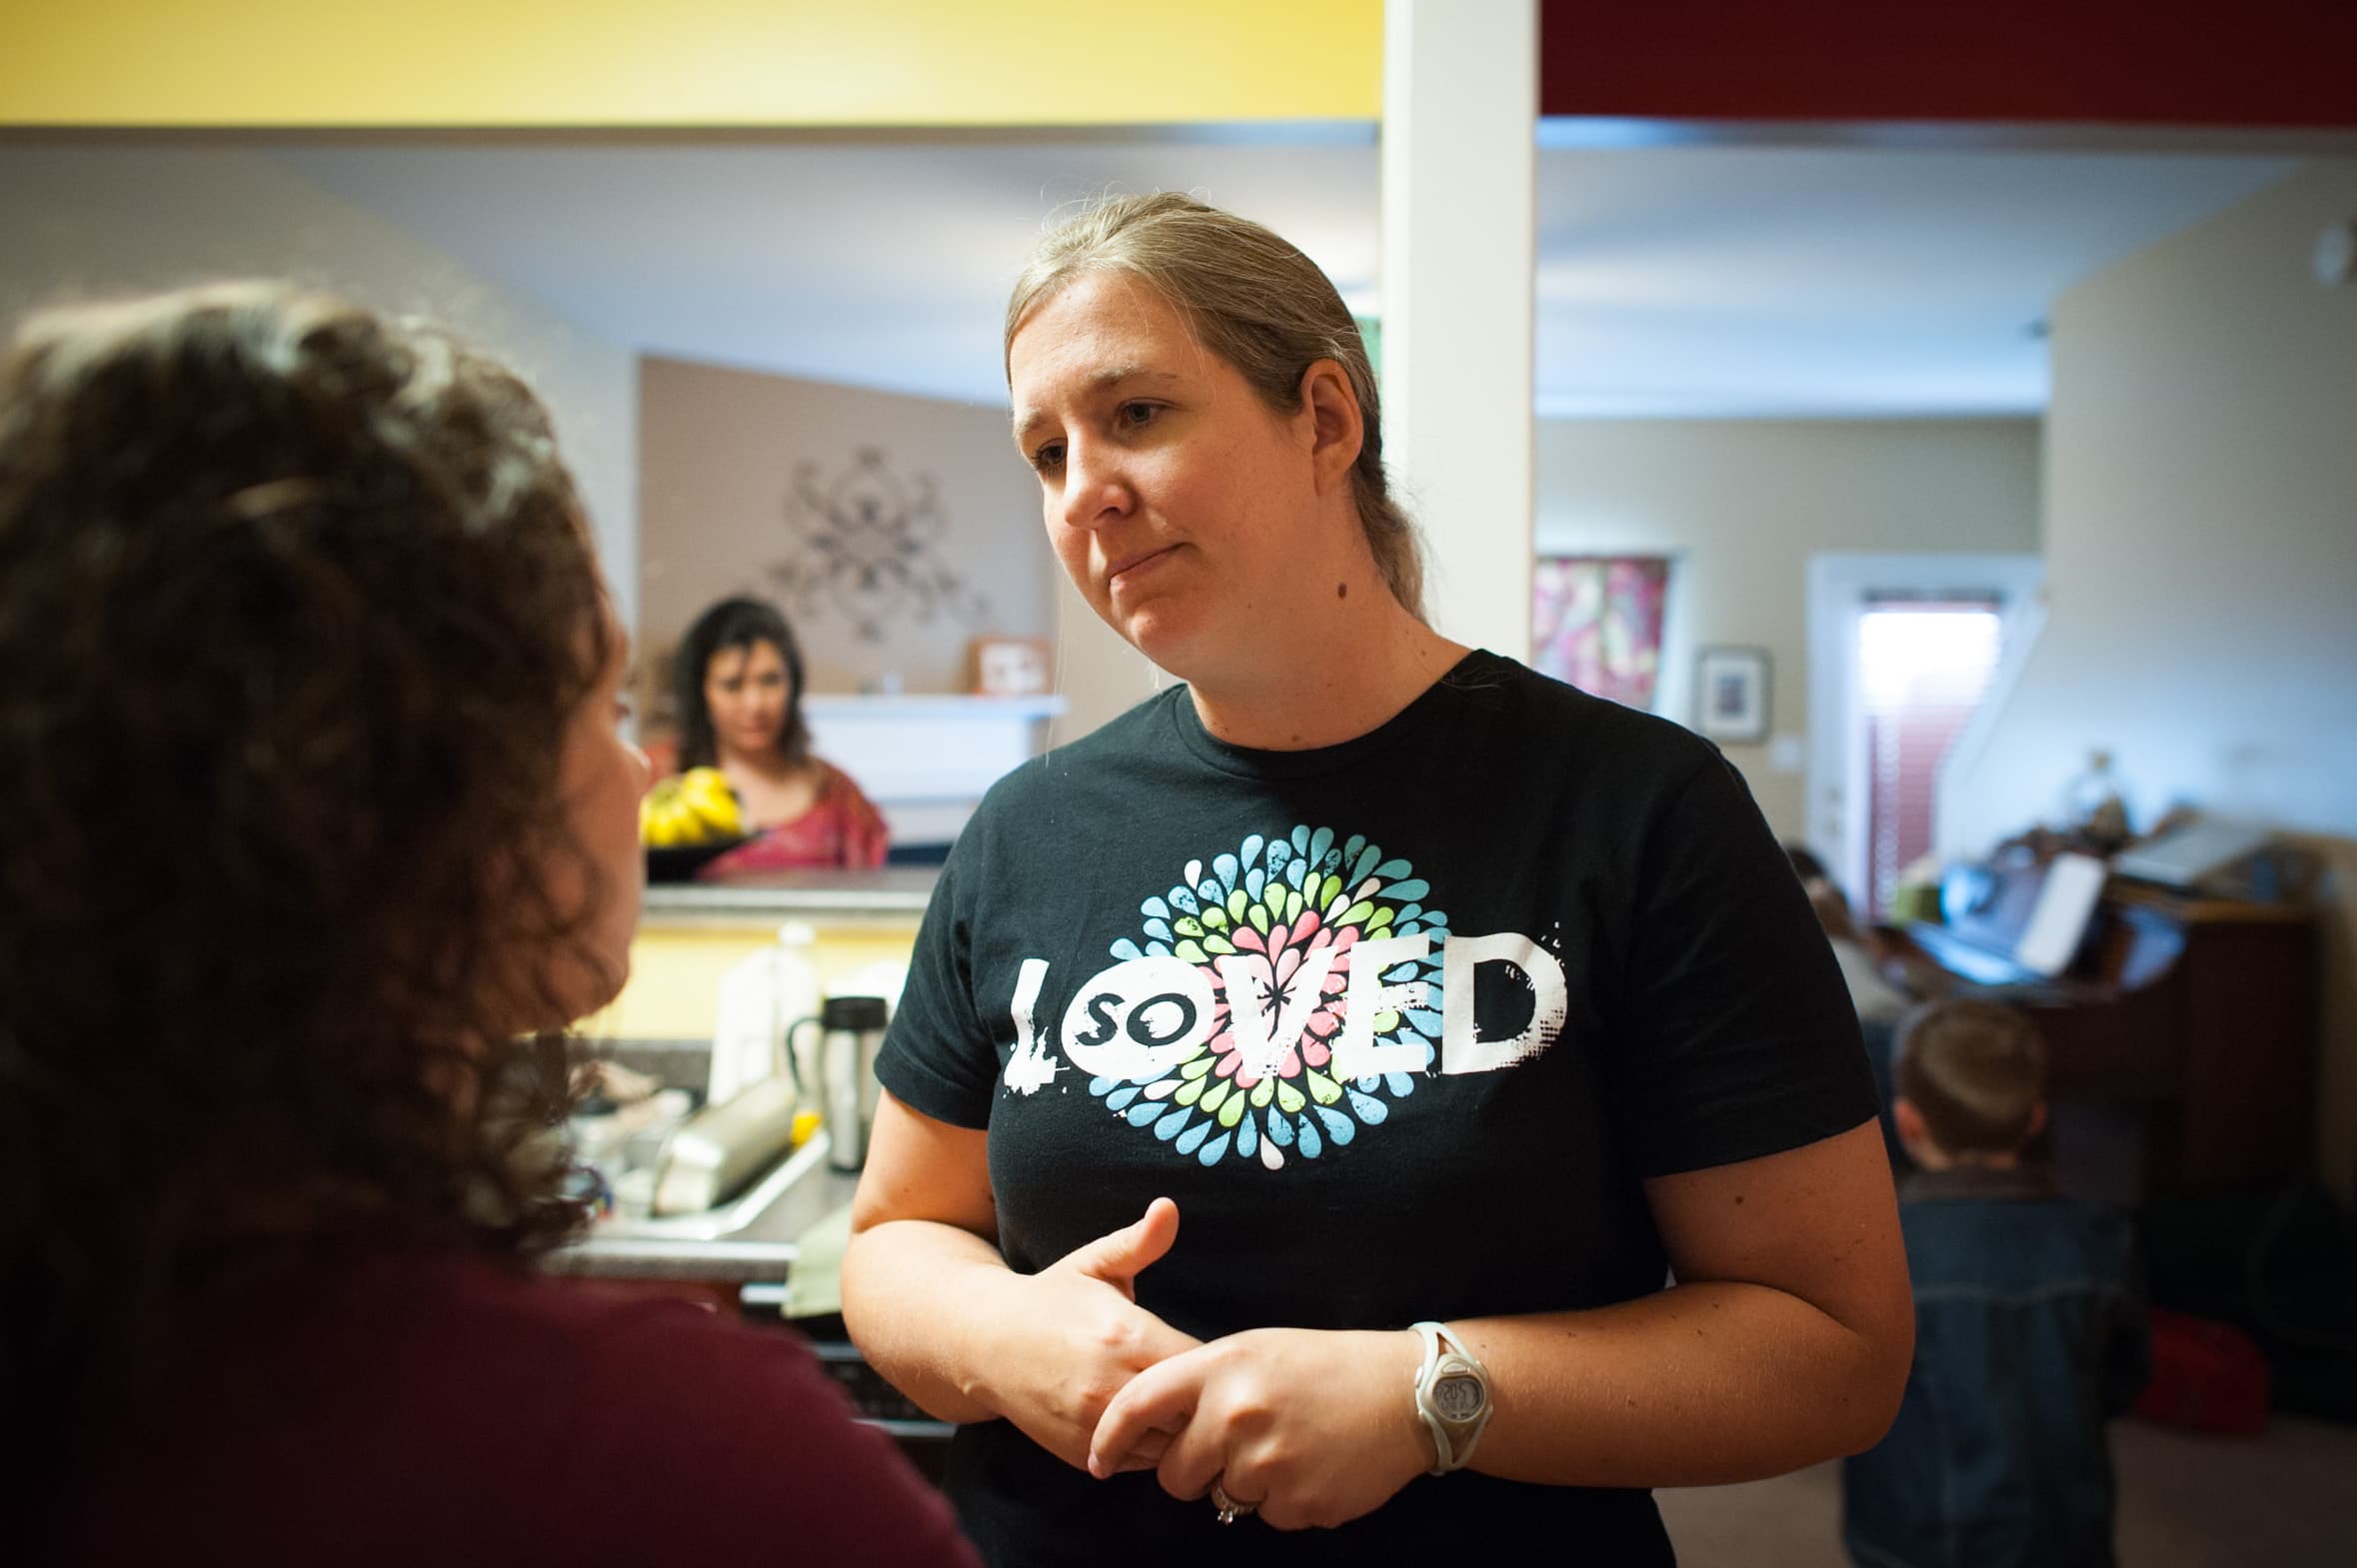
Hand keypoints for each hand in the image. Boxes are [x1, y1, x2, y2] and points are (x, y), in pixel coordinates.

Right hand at [983, 1197, 1201, 1472]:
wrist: (985, 1345)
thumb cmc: (1049, 1298)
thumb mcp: (1093, 1264)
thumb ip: (1139, 1242)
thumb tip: (1170, 1207)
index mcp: (1126, 1336)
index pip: (1201, 1362)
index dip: (1213, 1360)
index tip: (1214, 1352)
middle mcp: (1111, 1386)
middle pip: (1190, 1408)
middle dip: (1201, 1397)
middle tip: (1203, 1382)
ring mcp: (1094, 1426)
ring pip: (1168, 1444)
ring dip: (1178, 1426)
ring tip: (1177, 1402)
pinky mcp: (1082, 1454)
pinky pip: (1139, 1462)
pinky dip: (1150, 1446)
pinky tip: (1147, 1420)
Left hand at [1088, 1327, 1430, 1530]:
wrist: (1405, 1394)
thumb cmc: (1325, 1366)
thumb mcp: (1256, 1350)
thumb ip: (1203, 1383)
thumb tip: (1157, 1428)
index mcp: (1221, 1368)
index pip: (1138, 1405)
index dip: (1109, 1438)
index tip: (1097, 1460)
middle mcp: (1235, 1415)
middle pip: (1174, 1474)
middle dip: (1193, 1471)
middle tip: (1234, 1446)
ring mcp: (1266, 1463)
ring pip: (1221, 1499)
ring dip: (1245, 1483)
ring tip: (1289, 1445)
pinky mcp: (1296, 1503)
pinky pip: (1266, 1516)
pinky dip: (1283, 1499)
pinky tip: (1313, 1464)